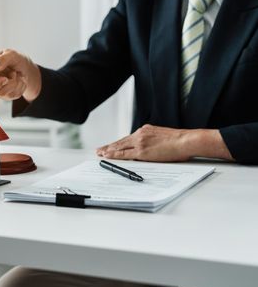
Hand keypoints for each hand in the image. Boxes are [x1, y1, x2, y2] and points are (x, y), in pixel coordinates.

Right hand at [0, 49, 41, 101]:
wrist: (23, 66)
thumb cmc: (14, 59)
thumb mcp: (10, 54)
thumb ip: (2, 59)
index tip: (5, 78)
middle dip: (11, 82)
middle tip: (14, 73)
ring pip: (8, 94)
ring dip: (16, 83)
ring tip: (16, 74)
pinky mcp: (8, 96)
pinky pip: (16, 95)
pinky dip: (21, 86)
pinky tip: (19, 79)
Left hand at [96, 124, 233, 161]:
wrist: (186, 140)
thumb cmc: (180, 141)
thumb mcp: (163, 136)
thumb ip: (153, 140)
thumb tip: (150, 148)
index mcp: (146, 130)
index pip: (128, 138)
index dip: (118, 143)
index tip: (111, 145)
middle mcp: (140, 134)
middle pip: (121, 141)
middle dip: (110, 146)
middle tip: (100, 150)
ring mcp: (140, 142)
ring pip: (120, 147)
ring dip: (109, 151)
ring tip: (100, 154)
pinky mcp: (141, 151)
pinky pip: (124, 154)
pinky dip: (114, 155)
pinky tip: (107, 156)